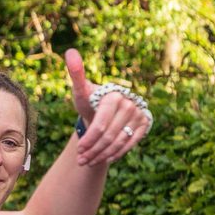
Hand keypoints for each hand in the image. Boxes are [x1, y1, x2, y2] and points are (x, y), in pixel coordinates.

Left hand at [65, 49, 148, 165]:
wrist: (106, 108)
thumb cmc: (91, 100)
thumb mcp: (81, 90)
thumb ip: (76, 73)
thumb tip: (69, 52)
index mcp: (113, 95)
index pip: (101, 124)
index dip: (89, 139)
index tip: (79, 150)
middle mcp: (129, 104)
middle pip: (109, 135)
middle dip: (94, 150)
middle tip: (81, 160)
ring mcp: (139, 114)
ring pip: (119, 141)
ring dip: (103, 155)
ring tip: (88, 162)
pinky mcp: (145, 123)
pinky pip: (131, 143)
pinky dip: (117, 153)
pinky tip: (104, 159)